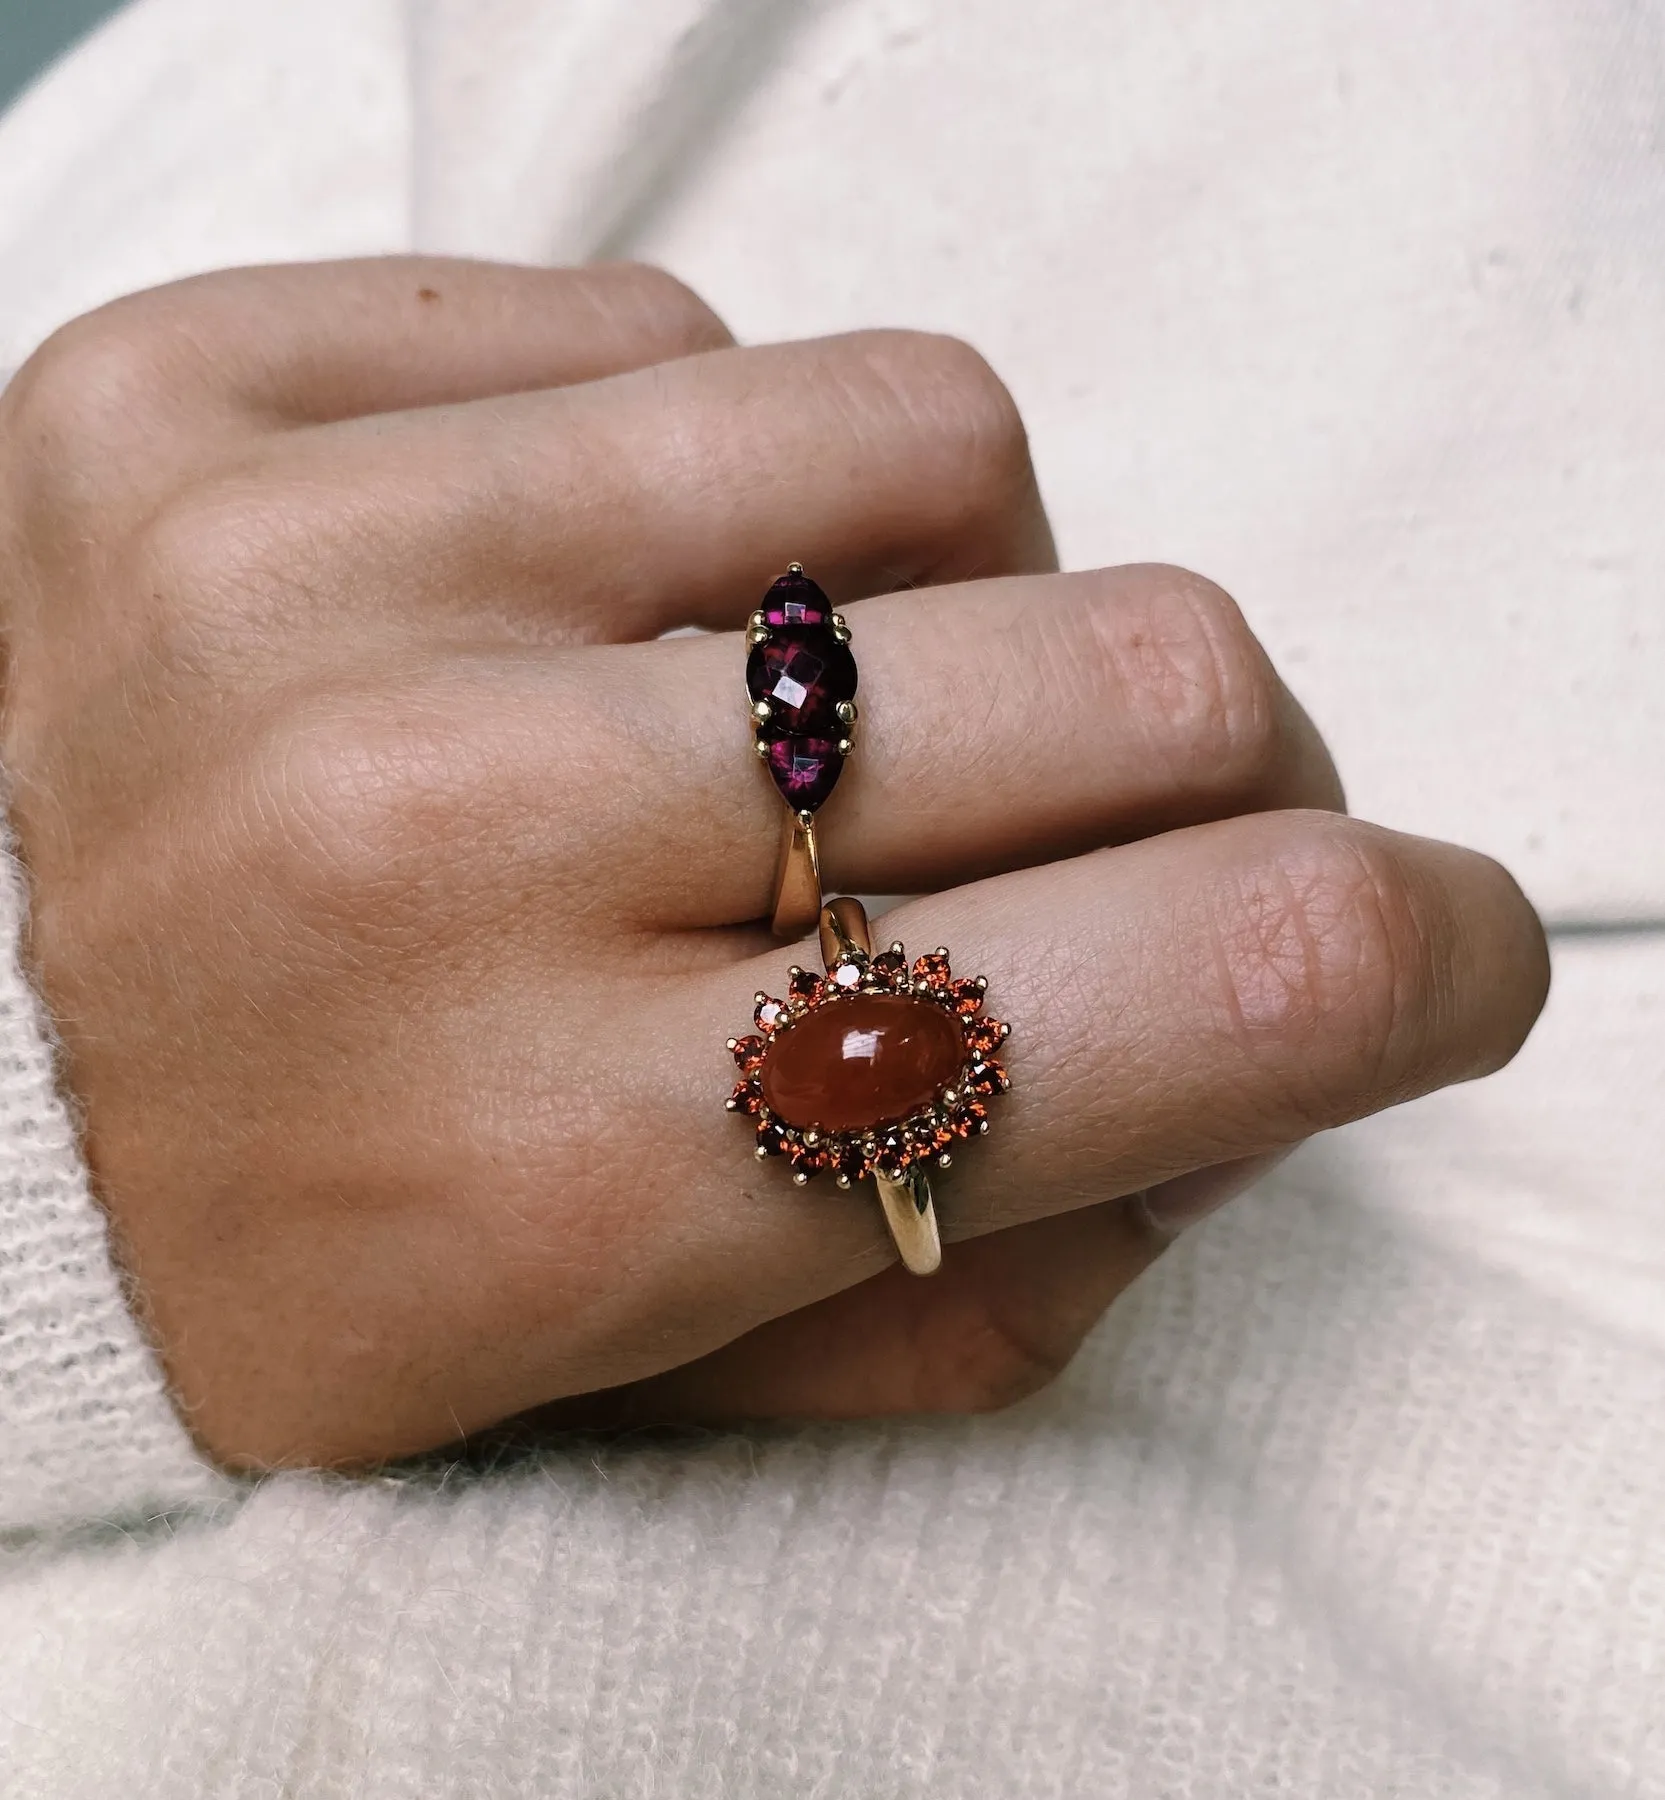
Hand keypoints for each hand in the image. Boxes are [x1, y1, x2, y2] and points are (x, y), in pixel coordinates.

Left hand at [0, 258, 1548, 1466]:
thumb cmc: (293, 1271)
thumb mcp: (648, 1392)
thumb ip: (1003, 1264)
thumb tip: (1254, 1054)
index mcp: (569, 1169)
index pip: (1207, 983)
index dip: (1420, 952)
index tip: (1438, 947)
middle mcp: (444, 842)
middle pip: (1134, 670)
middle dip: (1206, 765)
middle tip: (1107, 821)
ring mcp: (303, 579)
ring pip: (930, 442)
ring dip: (955, 593)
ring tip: (809, 707)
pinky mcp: (187, 399)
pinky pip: (660, 342)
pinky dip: (702, 486)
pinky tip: (581, 614)